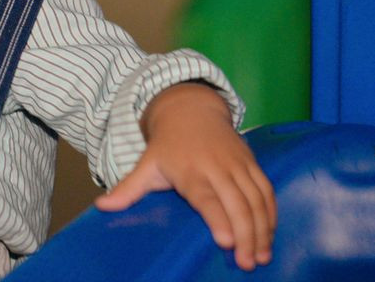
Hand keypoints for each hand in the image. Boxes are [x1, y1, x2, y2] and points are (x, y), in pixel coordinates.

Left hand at [93, 83, 275, 271]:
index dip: (218, 218)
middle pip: (237, 203)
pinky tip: (269, 235)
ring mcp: (238, 165)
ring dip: (263, 229)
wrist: (191, 111)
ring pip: (257, 199)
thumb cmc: (168, 146)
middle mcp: (217, 167)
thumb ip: (129, 189)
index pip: (206, 197)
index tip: (226, 242)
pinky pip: (267, 191)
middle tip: (248, 263)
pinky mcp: (253, 163)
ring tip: (261, 257)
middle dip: (246, 235)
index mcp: (190, 171)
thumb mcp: (147, 165)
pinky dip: (272, 214)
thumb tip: (102, 206)